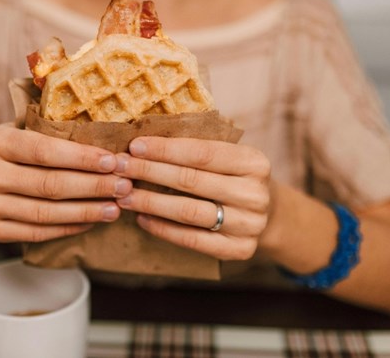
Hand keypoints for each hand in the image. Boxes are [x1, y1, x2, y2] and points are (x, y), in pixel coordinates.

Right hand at [0, 124, 132, 242]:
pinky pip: (34, 233)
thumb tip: (111, 134)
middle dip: (92, 186)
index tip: (113, 162)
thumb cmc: (16, 150)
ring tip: (114, 208)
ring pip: (43, 213)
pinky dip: (66, 228)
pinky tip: (91, 222)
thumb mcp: (26, 130)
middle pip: (47, 184)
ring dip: (85, 211)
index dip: (81, 158)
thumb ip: (55, 130)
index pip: (43, 150)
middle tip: (124, 186)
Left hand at [113, 137, 270, 260]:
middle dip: (149, 171)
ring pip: (189, 211)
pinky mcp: (239, 249)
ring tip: (124, 194)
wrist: (269, 215)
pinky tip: (142, 218)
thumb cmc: (234, 178)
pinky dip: (163, 228)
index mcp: (254, 162)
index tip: (135, 145)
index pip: (202, 152)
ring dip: (150, 202)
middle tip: (120, 167)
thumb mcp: (229, 157)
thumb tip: (144, 140)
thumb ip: (197, 147)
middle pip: (191, 180)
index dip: (165, 149)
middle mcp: (255, 194)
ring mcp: (249, 224)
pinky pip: (192, 239)